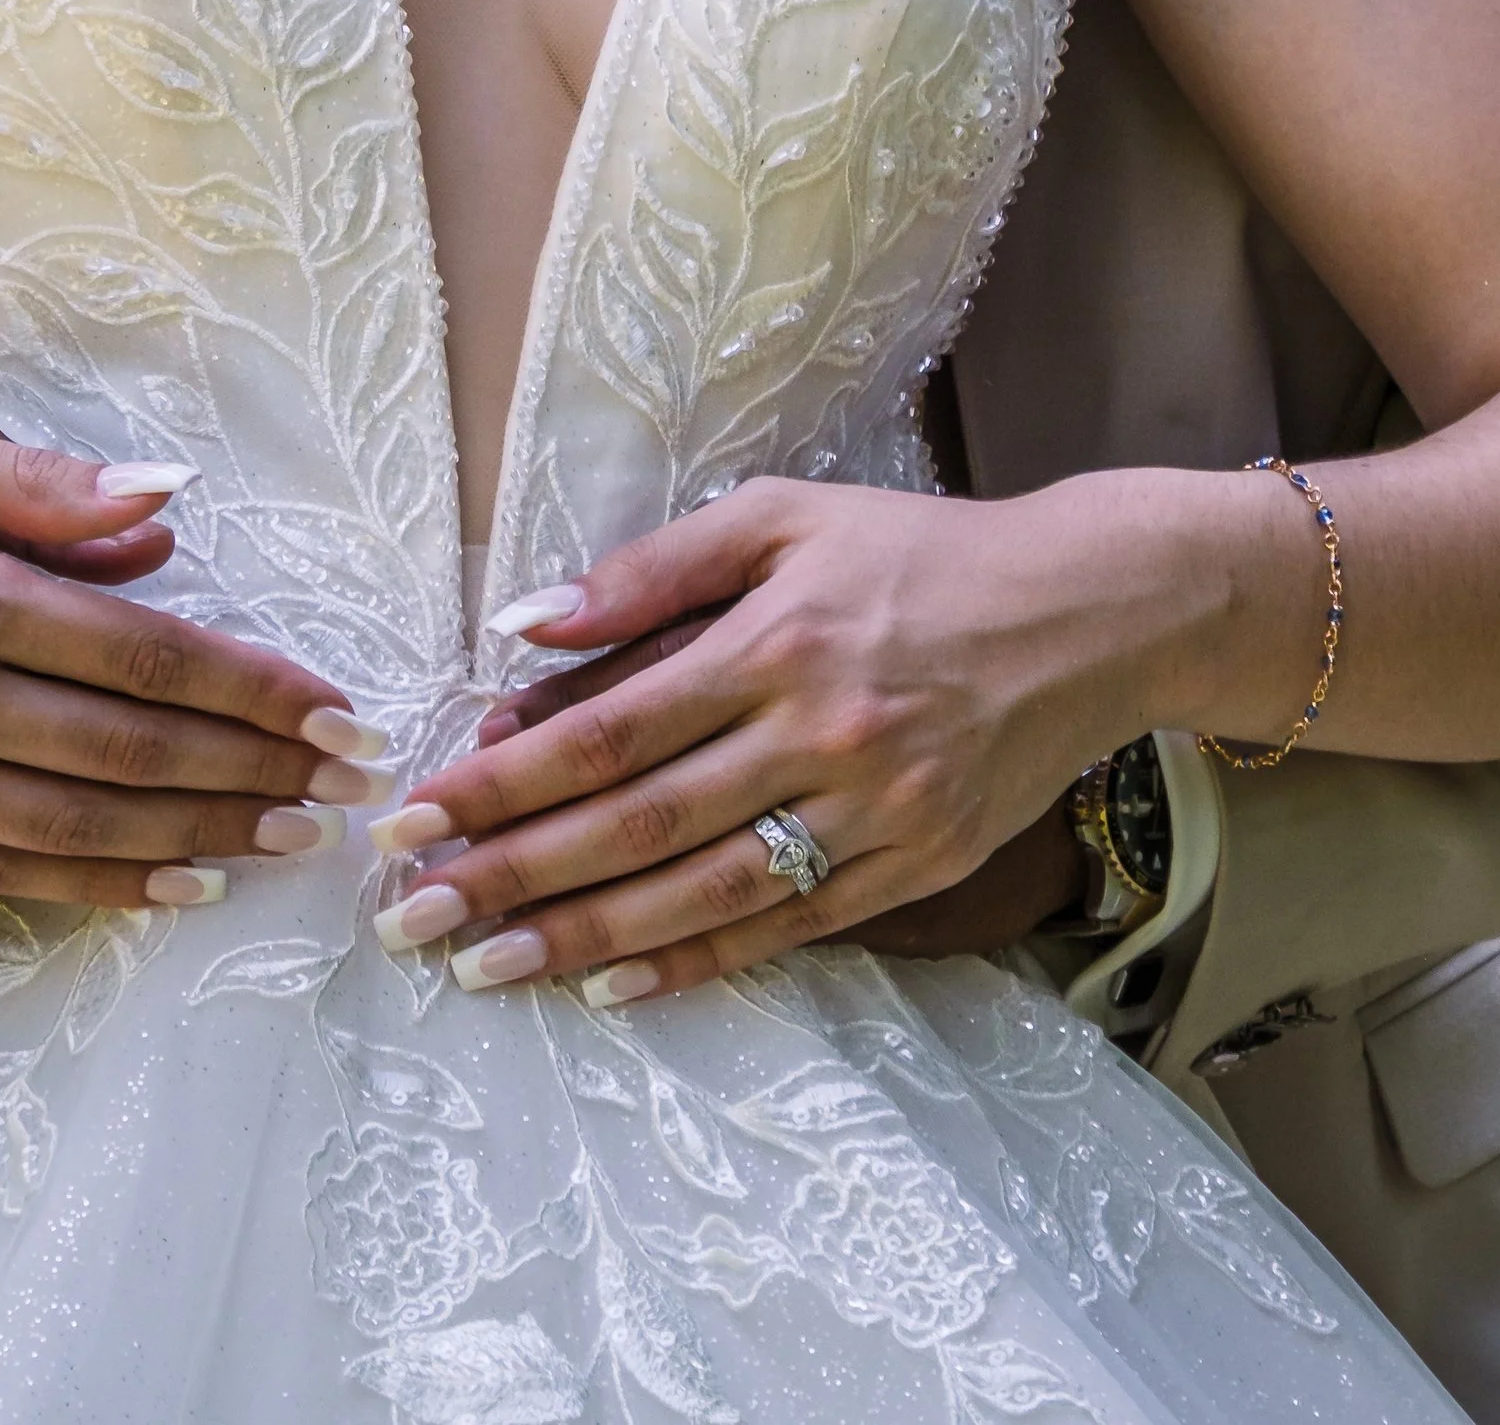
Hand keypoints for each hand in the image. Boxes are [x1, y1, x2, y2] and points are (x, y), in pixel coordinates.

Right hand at [0, 413, 389, 905]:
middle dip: (255, 768)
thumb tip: (167, 504)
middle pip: (130, 747)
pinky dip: (101, 884)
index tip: (334, 706)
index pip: (143, 651)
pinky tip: (176, 884)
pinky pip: (4, 874)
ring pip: (82, 824)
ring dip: (201, 836)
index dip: (251, 686)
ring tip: (290, 837)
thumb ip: (37, 488)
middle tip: (349, 784)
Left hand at [374, 475, 1153, 1002]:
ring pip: (705, 892)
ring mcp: (875, 812)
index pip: (609, 727)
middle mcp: (821, 733)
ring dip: (584, 936)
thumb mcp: (783, 515)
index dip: (504, 780)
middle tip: (411, 916)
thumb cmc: (917, 552)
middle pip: (639, 822)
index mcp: (777, 638)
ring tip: (485, 966)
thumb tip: (524, 623)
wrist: (1088, 609)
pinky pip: (789, 928)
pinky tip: (616, 983)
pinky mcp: (919, 865)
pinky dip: (697, 962)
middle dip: (514, 873)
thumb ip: (653, 570)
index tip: (417, 813)